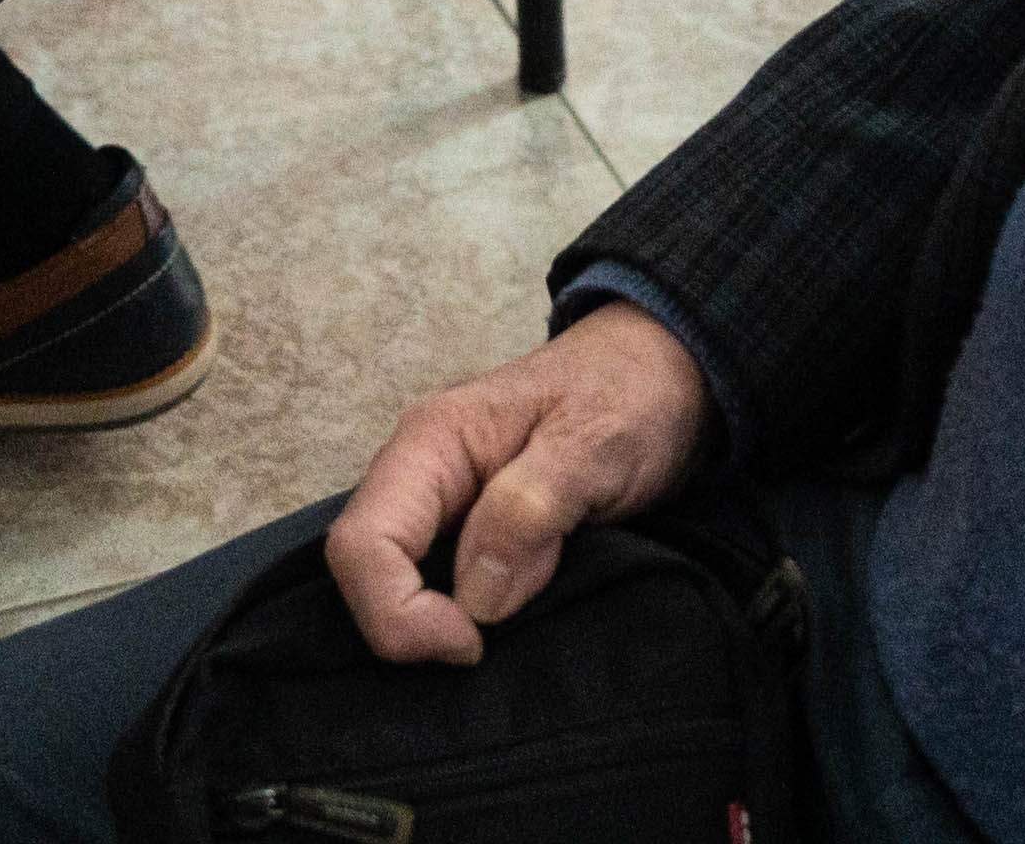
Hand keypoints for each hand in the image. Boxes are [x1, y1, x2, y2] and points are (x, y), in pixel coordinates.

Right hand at [321, 307, 719, 668]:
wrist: (662, 371)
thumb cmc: (629, 395)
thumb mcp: (595, 444)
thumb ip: (531, 509)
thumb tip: (475, 598)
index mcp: (433, 441)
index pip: (363, 543)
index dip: (400, 612)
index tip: (473, 644)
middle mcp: (419, 473)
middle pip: (362, 569)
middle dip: (410, 627)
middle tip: (485, 653)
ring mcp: (439, 503)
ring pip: (390, 582)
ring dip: (431, 626)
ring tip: (499, 646)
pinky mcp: (465, 529)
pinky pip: (431, 583)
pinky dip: (453, 617)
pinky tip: (496, 632)